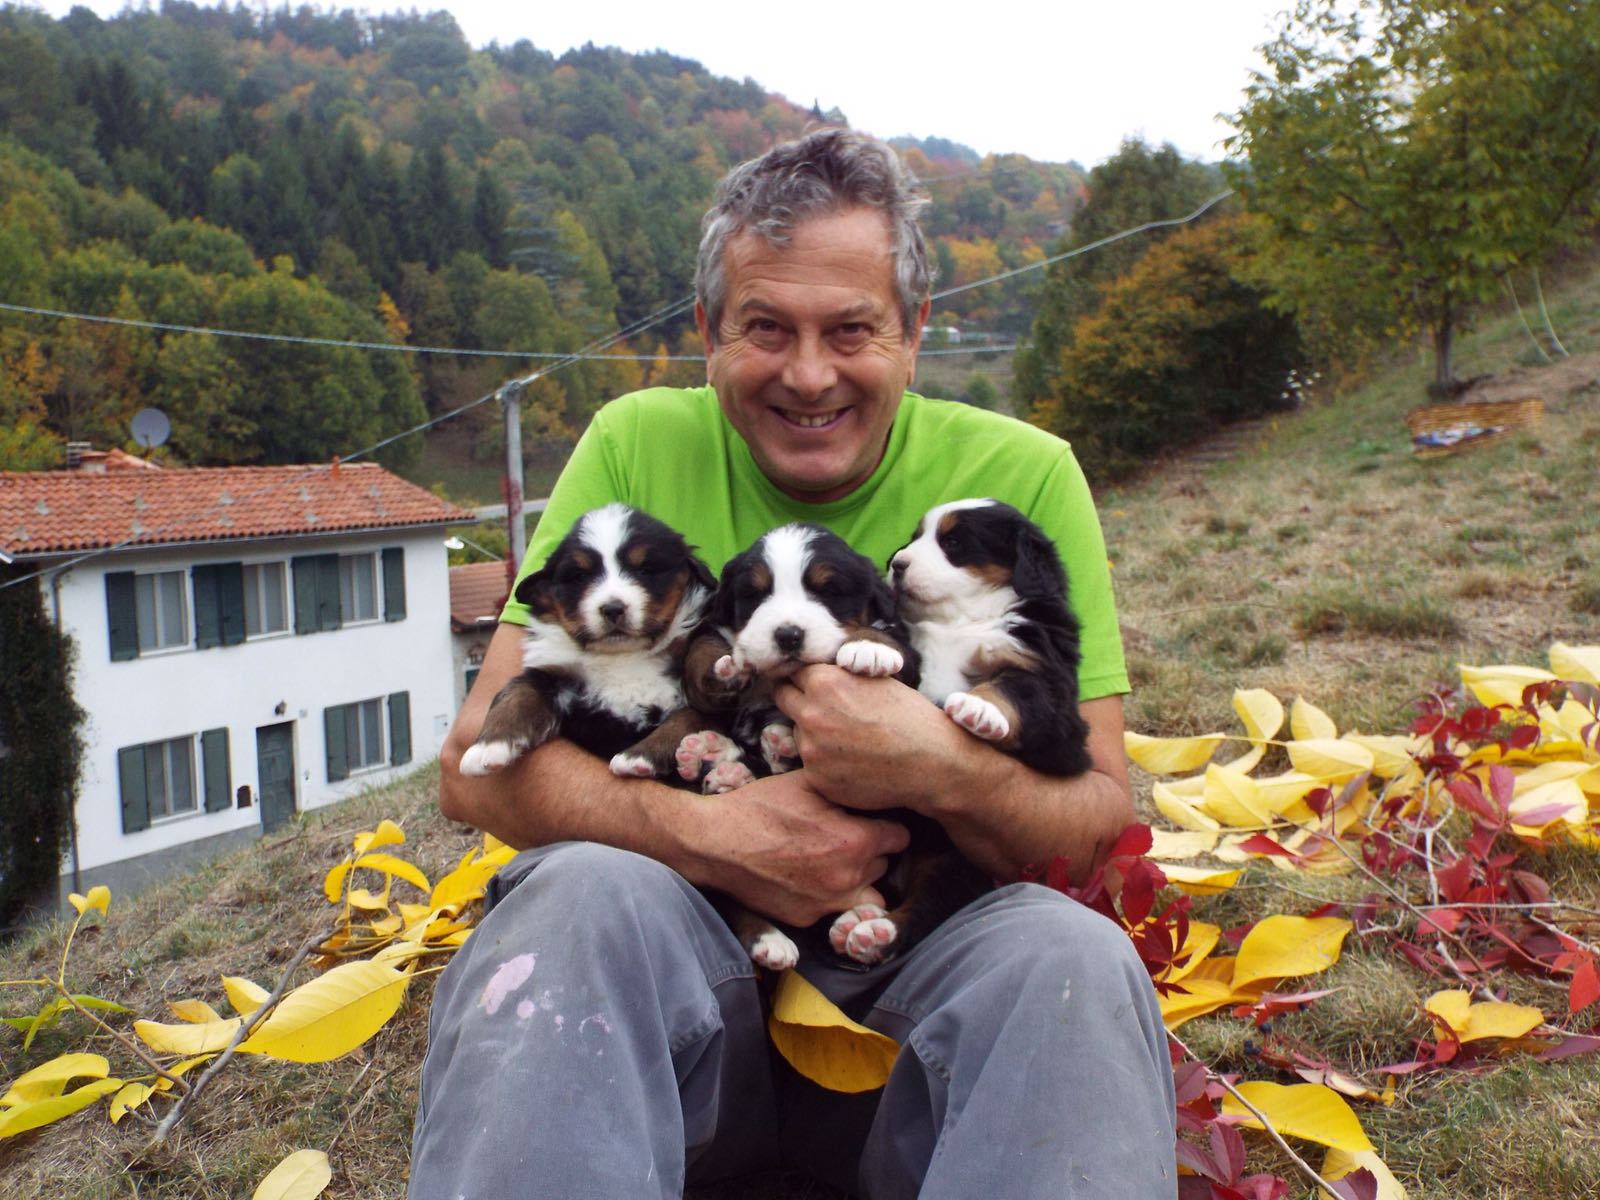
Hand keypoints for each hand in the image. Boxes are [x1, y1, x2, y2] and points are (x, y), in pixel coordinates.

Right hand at [695, 769, 907, 926]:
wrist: (715, 843)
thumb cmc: (760, 806)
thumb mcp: (808, 783)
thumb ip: (848, 789)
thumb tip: (872, 785)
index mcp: (856, 841)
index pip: (900, 836)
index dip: (887, 823)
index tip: (873, 818)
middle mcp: (849, 877)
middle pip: (885, 864)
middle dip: (873, 850)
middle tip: (849, 834)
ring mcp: (828, 902)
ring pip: (868, 893)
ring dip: (860, 878)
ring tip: (837, 860)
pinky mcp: (806, 918)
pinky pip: (835, 908)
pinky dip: (831, 894)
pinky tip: (810, 874)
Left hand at [771, 664, 969, 814]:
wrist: (931, 763)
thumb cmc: (910, 718)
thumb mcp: (875, 680)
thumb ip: (840, 674)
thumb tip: (818, 670)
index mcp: (825, 683)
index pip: (793, 672)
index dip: (803, 677)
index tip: (806, 683)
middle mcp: (811, 714)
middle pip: (783, 698)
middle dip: (797, 700)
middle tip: (818, 708)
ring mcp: (811, 750)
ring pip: (798, 734)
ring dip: (812, 734)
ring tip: (848, 741)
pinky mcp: (817, 778)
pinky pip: (811, 765)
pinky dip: (825, 764)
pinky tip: (853, 764)